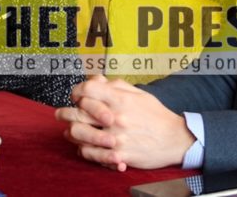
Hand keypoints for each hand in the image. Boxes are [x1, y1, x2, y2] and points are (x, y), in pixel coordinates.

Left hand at [55, 75, 194, 170]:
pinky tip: (83, 146)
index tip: (76, 95)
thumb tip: (96, 80)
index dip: (78, 90)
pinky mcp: (118, 155)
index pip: (88, 89)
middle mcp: (115, 117)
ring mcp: (115, 138)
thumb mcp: (138, 93)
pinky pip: (90, 153)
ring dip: (71, 131)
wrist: (175, 139)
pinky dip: (82, 149)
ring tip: (70, 130)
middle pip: (78, 112)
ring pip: (79, 134)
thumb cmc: (156, 114)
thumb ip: (116, 85)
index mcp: (120, 99)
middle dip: (65, 112)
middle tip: (62, 113)